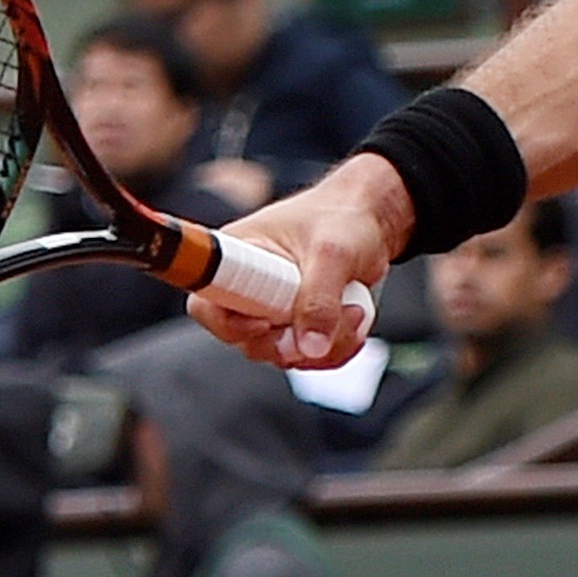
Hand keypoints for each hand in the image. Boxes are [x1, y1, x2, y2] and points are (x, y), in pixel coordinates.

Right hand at [191, 159, 404, 370]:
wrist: (371, 219)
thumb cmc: (343, 218)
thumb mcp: (332, 252)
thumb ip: (319, 298)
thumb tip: (309, 348)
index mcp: (234, 256)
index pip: (206, 305)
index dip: (231, 325)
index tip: (267, 323)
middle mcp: (245, 287)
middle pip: (246, 341)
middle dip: (293, 340)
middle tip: (333, 316)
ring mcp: (270, 310)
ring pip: (282, 353)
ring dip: (324, 345)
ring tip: (354, 309)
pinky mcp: (295, 326)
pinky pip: (307, 357)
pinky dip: (335, 349)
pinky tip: (355, 320)